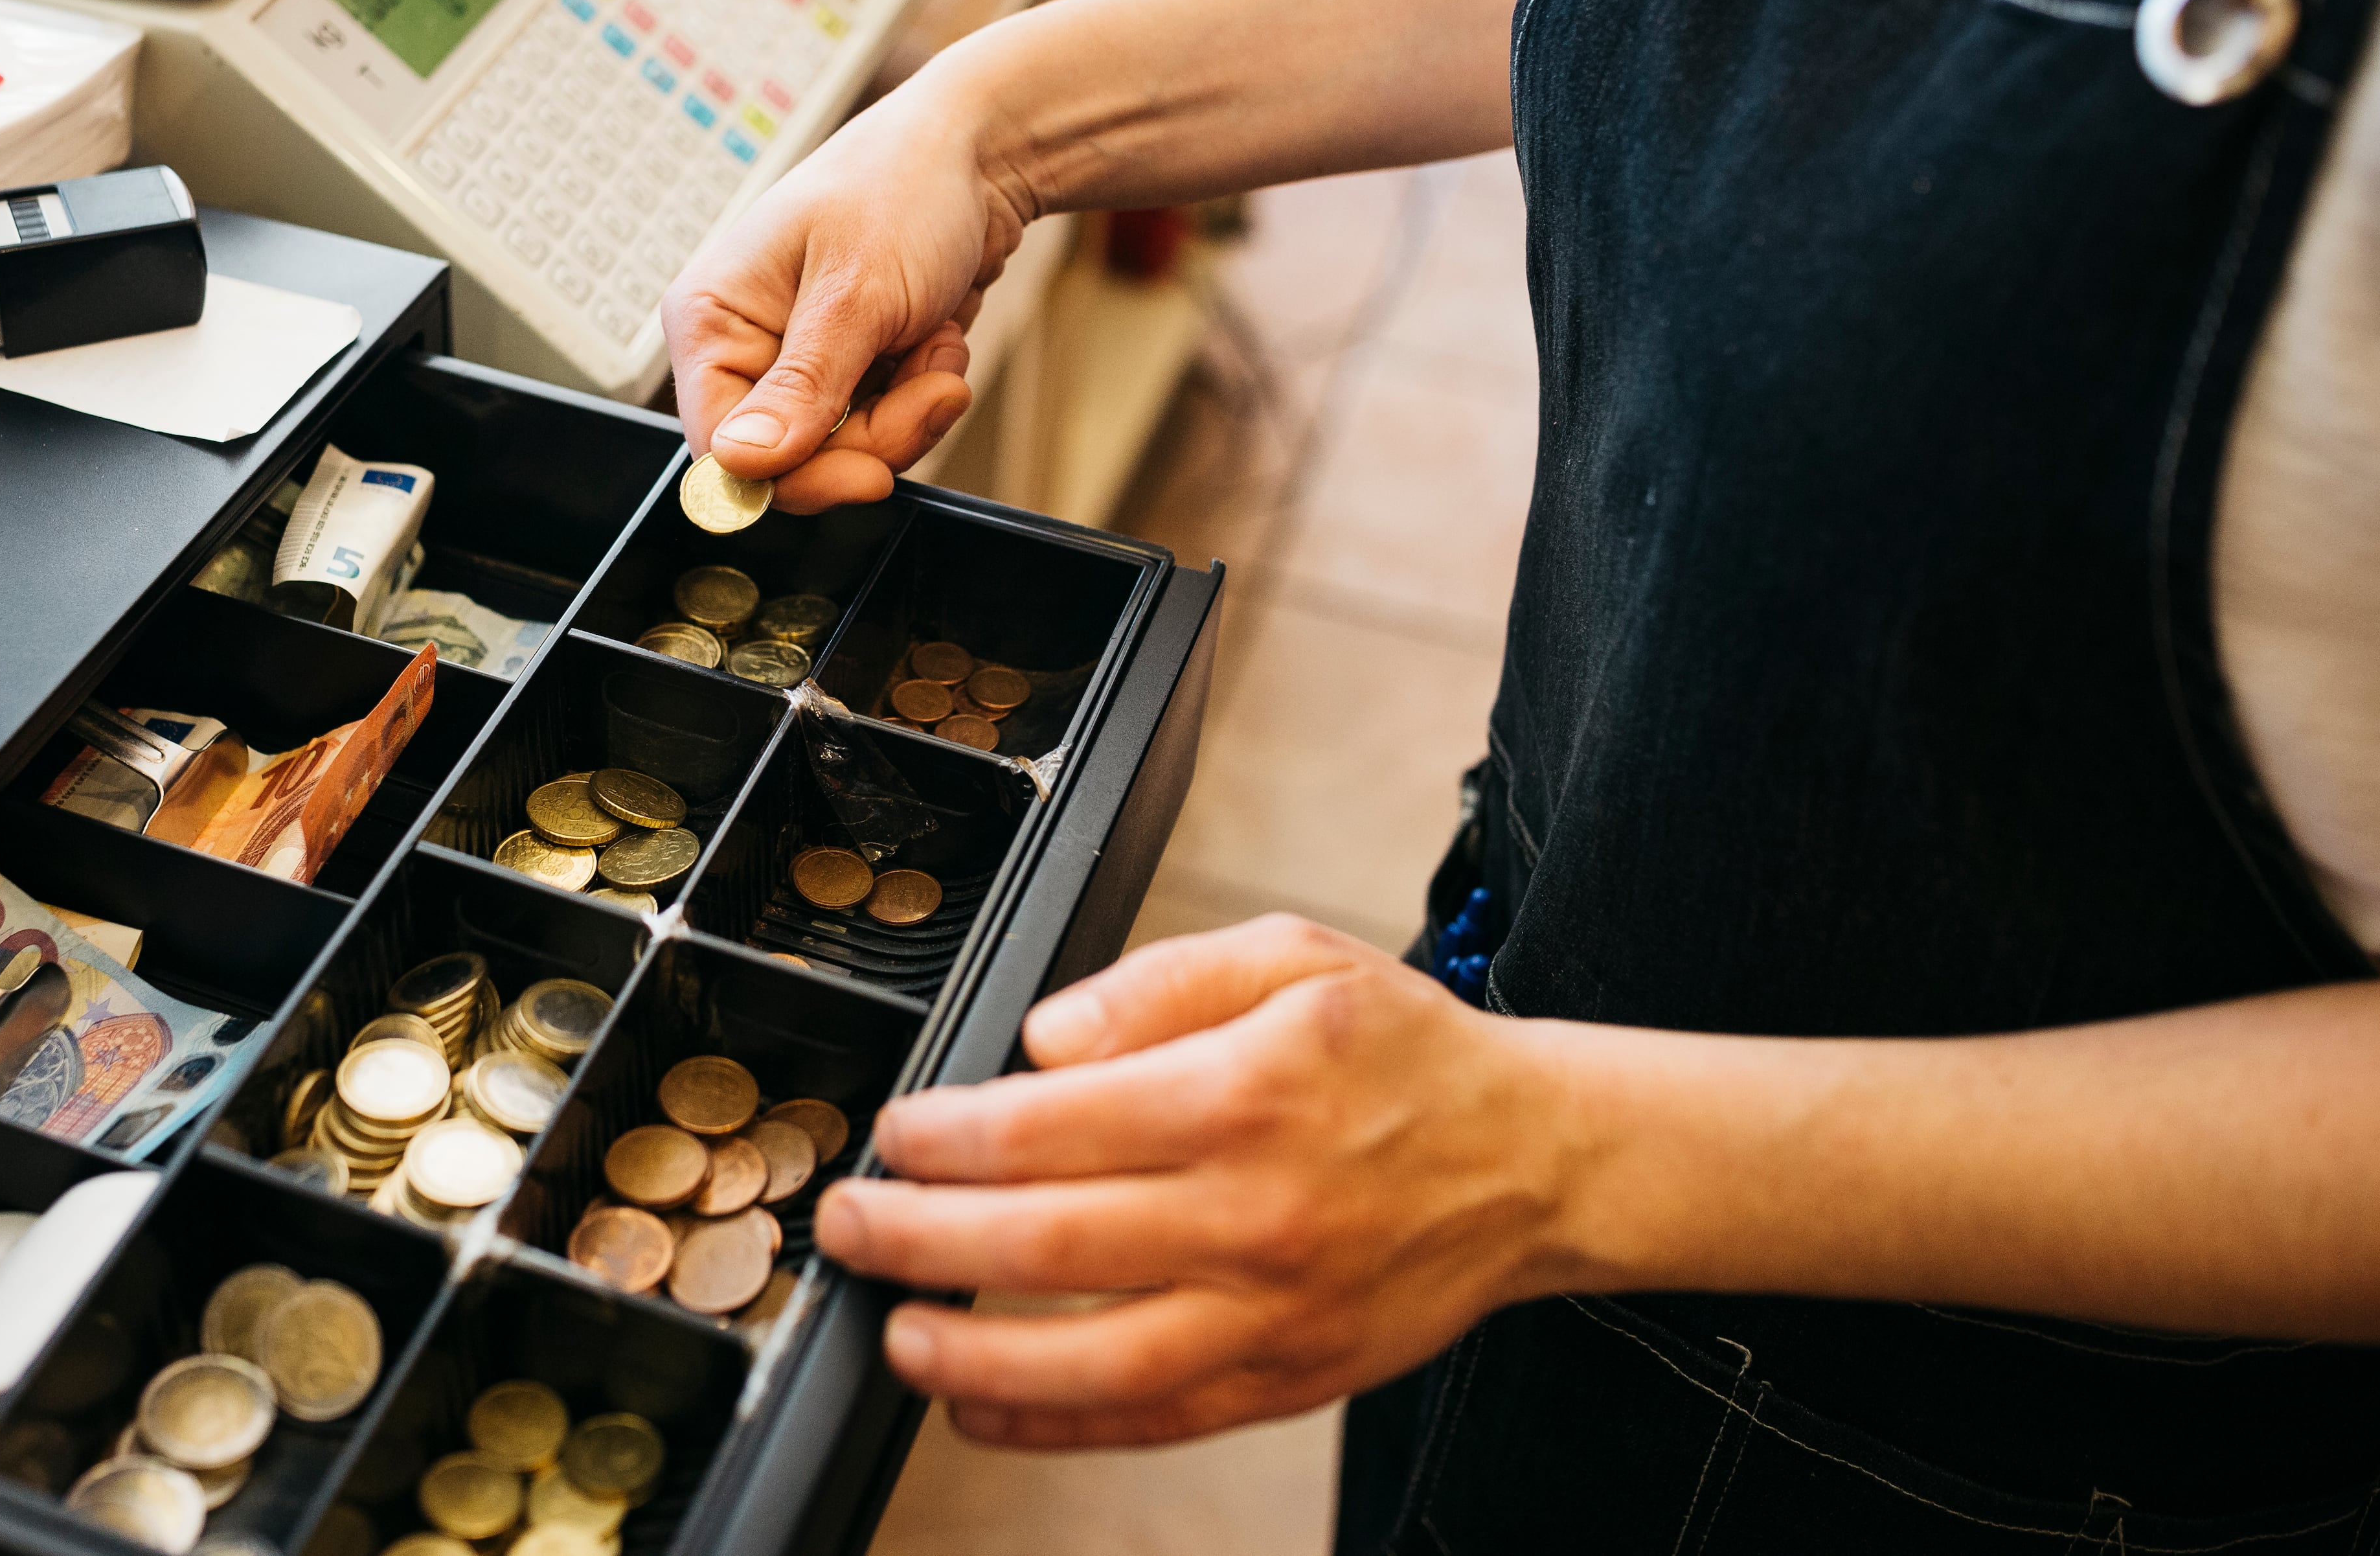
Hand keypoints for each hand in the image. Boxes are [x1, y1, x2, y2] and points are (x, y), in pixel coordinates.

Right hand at [663, 46, 1036, 511]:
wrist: (980, 156)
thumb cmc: (903, 188)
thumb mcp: (856, 291)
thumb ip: (802, 385)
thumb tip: (739, 462)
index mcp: (710, 319)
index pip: (721, 449)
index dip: (793, 477)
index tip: (870, 473)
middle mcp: (744, 346)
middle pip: (791, 462)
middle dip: (875, 436)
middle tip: (930, 385)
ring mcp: (798, 362)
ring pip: (844, 452)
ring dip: (909, 410)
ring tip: (934, 339)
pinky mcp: (848, 371)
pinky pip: (880, 429)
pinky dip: (922, 393)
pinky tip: (936, 337)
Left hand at [812, 915, 1585, 1447]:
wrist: (1533, 1160)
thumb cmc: (1401, 1051)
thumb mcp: (1291, 956)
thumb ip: (1155, 981)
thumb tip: (1041, 1038)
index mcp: (1242, 1094)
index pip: (1050, 1124)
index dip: (946, 1135)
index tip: (893, 1133)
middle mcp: (1253, 1213)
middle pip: (1044, 1240)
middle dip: (917, 1238)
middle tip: (846, 1225)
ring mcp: (1272, 1311)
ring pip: (1090, 1358)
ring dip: (970, 1354)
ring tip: (893, 1333)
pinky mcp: (1289, 1378)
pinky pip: (1153, 1418)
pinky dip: (1055, 1424)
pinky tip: (981, 1408)